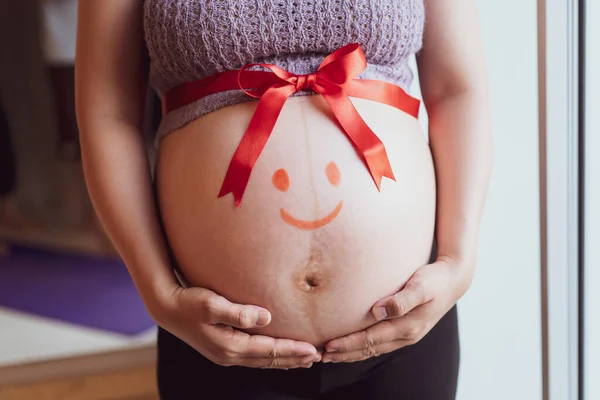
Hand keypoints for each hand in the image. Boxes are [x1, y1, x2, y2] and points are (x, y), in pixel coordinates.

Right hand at [151, 284, 321, 368]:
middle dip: (294, 359)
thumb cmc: (189, 302)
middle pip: (269, 360)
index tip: (314, 350)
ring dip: (284, 360)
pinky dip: (270, 356)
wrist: (166, 307)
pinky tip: (276, 352)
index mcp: (230, 346)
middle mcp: (229, 355)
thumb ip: (239, 312)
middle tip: (318, 358)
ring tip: (304, 359)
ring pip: (262, 361)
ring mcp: (225, 354)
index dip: (293, 350)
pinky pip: (254, 356)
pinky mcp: (223, 347)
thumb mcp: (211, 304)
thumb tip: (266, 317)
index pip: (270, 351)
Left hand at [322, 256, 472, 362]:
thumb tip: (379, 310)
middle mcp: (406, 335)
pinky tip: (350, 347)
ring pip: (373, 349)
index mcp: (408, 326)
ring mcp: (406, 335)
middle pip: (369, 349)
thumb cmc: (434, 280)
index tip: (329, 346)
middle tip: (321, 356)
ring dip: (351, 354)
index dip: (349, 344)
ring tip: (330, 356)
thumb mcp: (422, 286)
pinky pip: (379, 344)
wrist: (453, 281)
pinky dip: (362, 347)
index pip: (371, 339)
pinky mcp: (404, 330)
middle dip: (345, 354)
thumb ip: (402, 299)